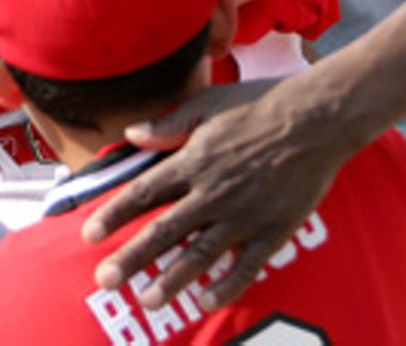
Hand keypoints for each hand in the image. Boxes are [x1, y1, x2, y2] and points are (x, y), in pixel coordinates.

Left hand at [81, 79, 348, 310]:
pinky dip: (228, 285)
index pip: (143, 193)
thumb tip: (131, 134)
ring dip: (172, 279)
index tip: (88, 234)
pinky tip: (207, 301)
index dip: (114, 215)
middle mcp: (213, 192)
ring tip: (148, 301)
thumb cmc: (258, 105)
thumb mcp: (206, 104)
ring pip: (200, 254)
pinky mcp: (274, 229)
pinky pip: (248, 265)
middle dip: (132, 258)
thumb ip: (167, 125)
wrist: (317, 118)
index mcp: (192, 161)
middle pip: (164, 231)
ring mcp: (244, 214)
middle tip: (105, 281)